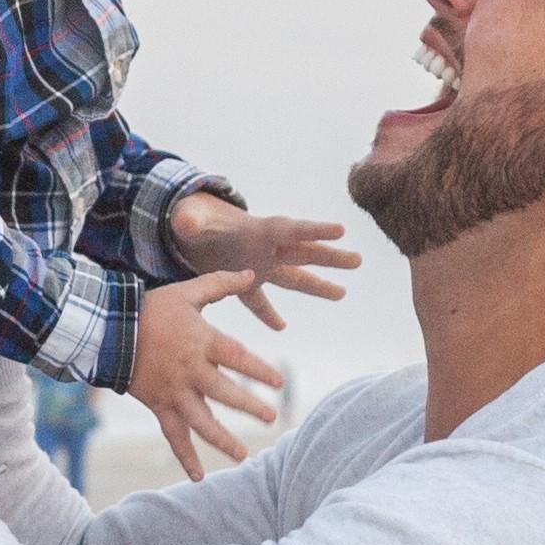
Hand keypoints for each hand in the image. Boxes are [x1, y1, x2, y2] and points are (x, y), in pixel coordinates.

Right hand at [129, 271, 283, 480]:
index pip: (236, 357)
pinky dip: (185, 456)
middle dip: (247, 405)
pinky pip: (174, 435)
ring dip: (221, 439)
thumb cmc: (151, 309)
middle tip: (270, 417)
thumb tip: (250, 272)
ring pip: (200, 421)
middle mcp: (190, 370)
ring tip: (243, 454)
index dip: (258, 370)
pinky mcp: (160, 406)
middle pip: (222, 392)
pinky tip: (199, 477)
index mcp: (201, 342)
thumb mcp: (186, 293)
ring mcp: (174, 392)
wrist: (110, 330)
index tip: (278, 382)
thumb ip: (220, 284)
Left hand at [167, 194, 358, 313]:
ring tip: (342, 293)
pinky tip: (280, 327)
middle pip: (303, 252)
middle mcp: (264, 249)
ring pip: (293, 277)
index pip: (291, 229)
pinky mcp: (244, 281)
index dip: (314, 229)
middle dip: (329, 257)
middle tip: (357, 261)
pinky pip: (259, 301)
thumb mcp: (192, 218)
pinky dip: (267, 314)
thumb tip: (187, 223)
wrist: (189, 227)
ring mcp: (258, 265)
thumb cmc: (193, 219)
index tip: (340, 230)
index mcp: (257, 230)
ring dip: (316, 286)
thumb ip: (192, 221)